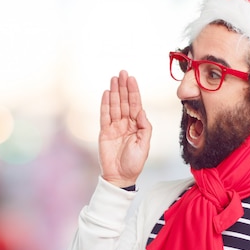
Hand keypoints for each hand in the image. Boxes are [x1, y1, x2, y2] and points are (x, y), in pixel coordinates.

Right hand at [99, 70, 151, 187]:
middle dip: (123, 87)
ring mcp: (115, 127)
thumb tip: (141, 111)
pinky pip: (104, 115)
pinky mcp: (104, 132)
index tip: (131, 79)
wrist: (120, 176)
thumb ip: (144, 127)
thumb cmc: (135, 162)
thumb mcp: (144, 145)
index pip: (135, 105)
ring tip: (114, 79)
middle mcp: (126, 124)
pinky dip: (105, 104)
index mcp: (137, 126)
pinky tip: (106, 93)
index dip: (133, 92)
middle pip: (124, 102)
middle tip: (122, 73)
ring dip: (114, 92)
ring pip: (114, 106)